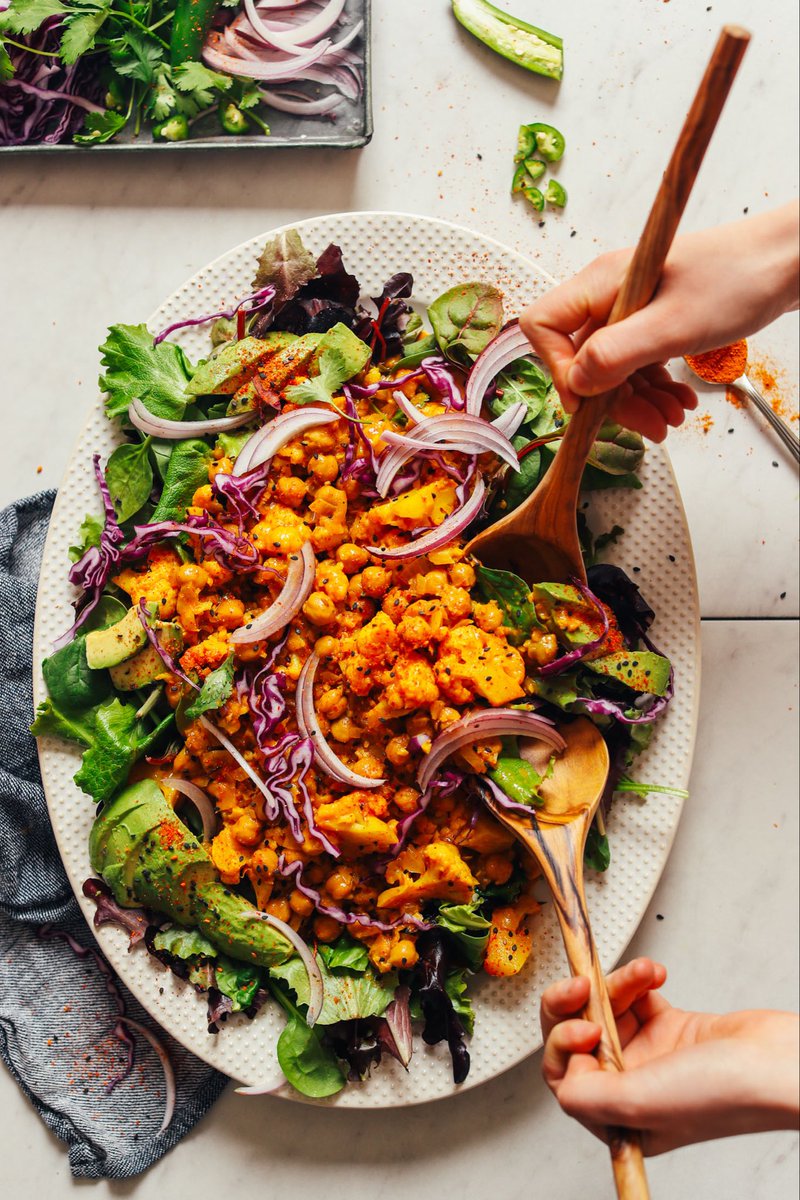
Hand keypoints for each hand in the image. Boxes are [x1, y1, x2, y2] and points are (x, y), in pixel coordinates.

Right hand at [519, 202, 799, 440]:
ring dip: (638, 400)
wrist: (789, 260)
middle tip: (649, 426)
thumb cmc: (739, 278)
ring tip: (672, 418)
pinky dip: (655, 387)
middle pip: (582, 357)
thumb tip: (576, 383)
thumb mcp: (674, 325)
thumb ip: (617, 354)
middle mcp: (610, 294)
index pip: (545, 326)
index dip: (559, 369)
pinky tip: (679, 401)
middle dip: (612, 398)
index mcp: (602, 283)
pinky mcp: (657, 318)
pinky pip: (638, 362)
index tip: (589, 401)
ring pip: (612, 366)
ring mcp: (633, 307)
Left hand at [540, 957, 799, 1154]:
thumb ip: (586, 1095)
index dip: (564, 1045)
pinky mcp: (671, 1026)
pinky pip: (636, 995)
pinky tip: (655, 973)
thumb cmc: (724, 1093)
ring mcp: (651, 1055)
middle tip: (582, 986)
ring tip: (640, 975)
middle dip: (574, 1006)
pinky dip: (639, 980)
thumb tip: (564, 1077)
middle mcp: (633, 1087)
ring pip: (605, 1009)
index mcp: (621, 1117)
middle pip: (578, 1039)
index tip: (586, 1028)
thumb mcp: (638, 1101)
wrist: (777, 1062)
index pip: (566, 1077)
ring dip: (616, 984)